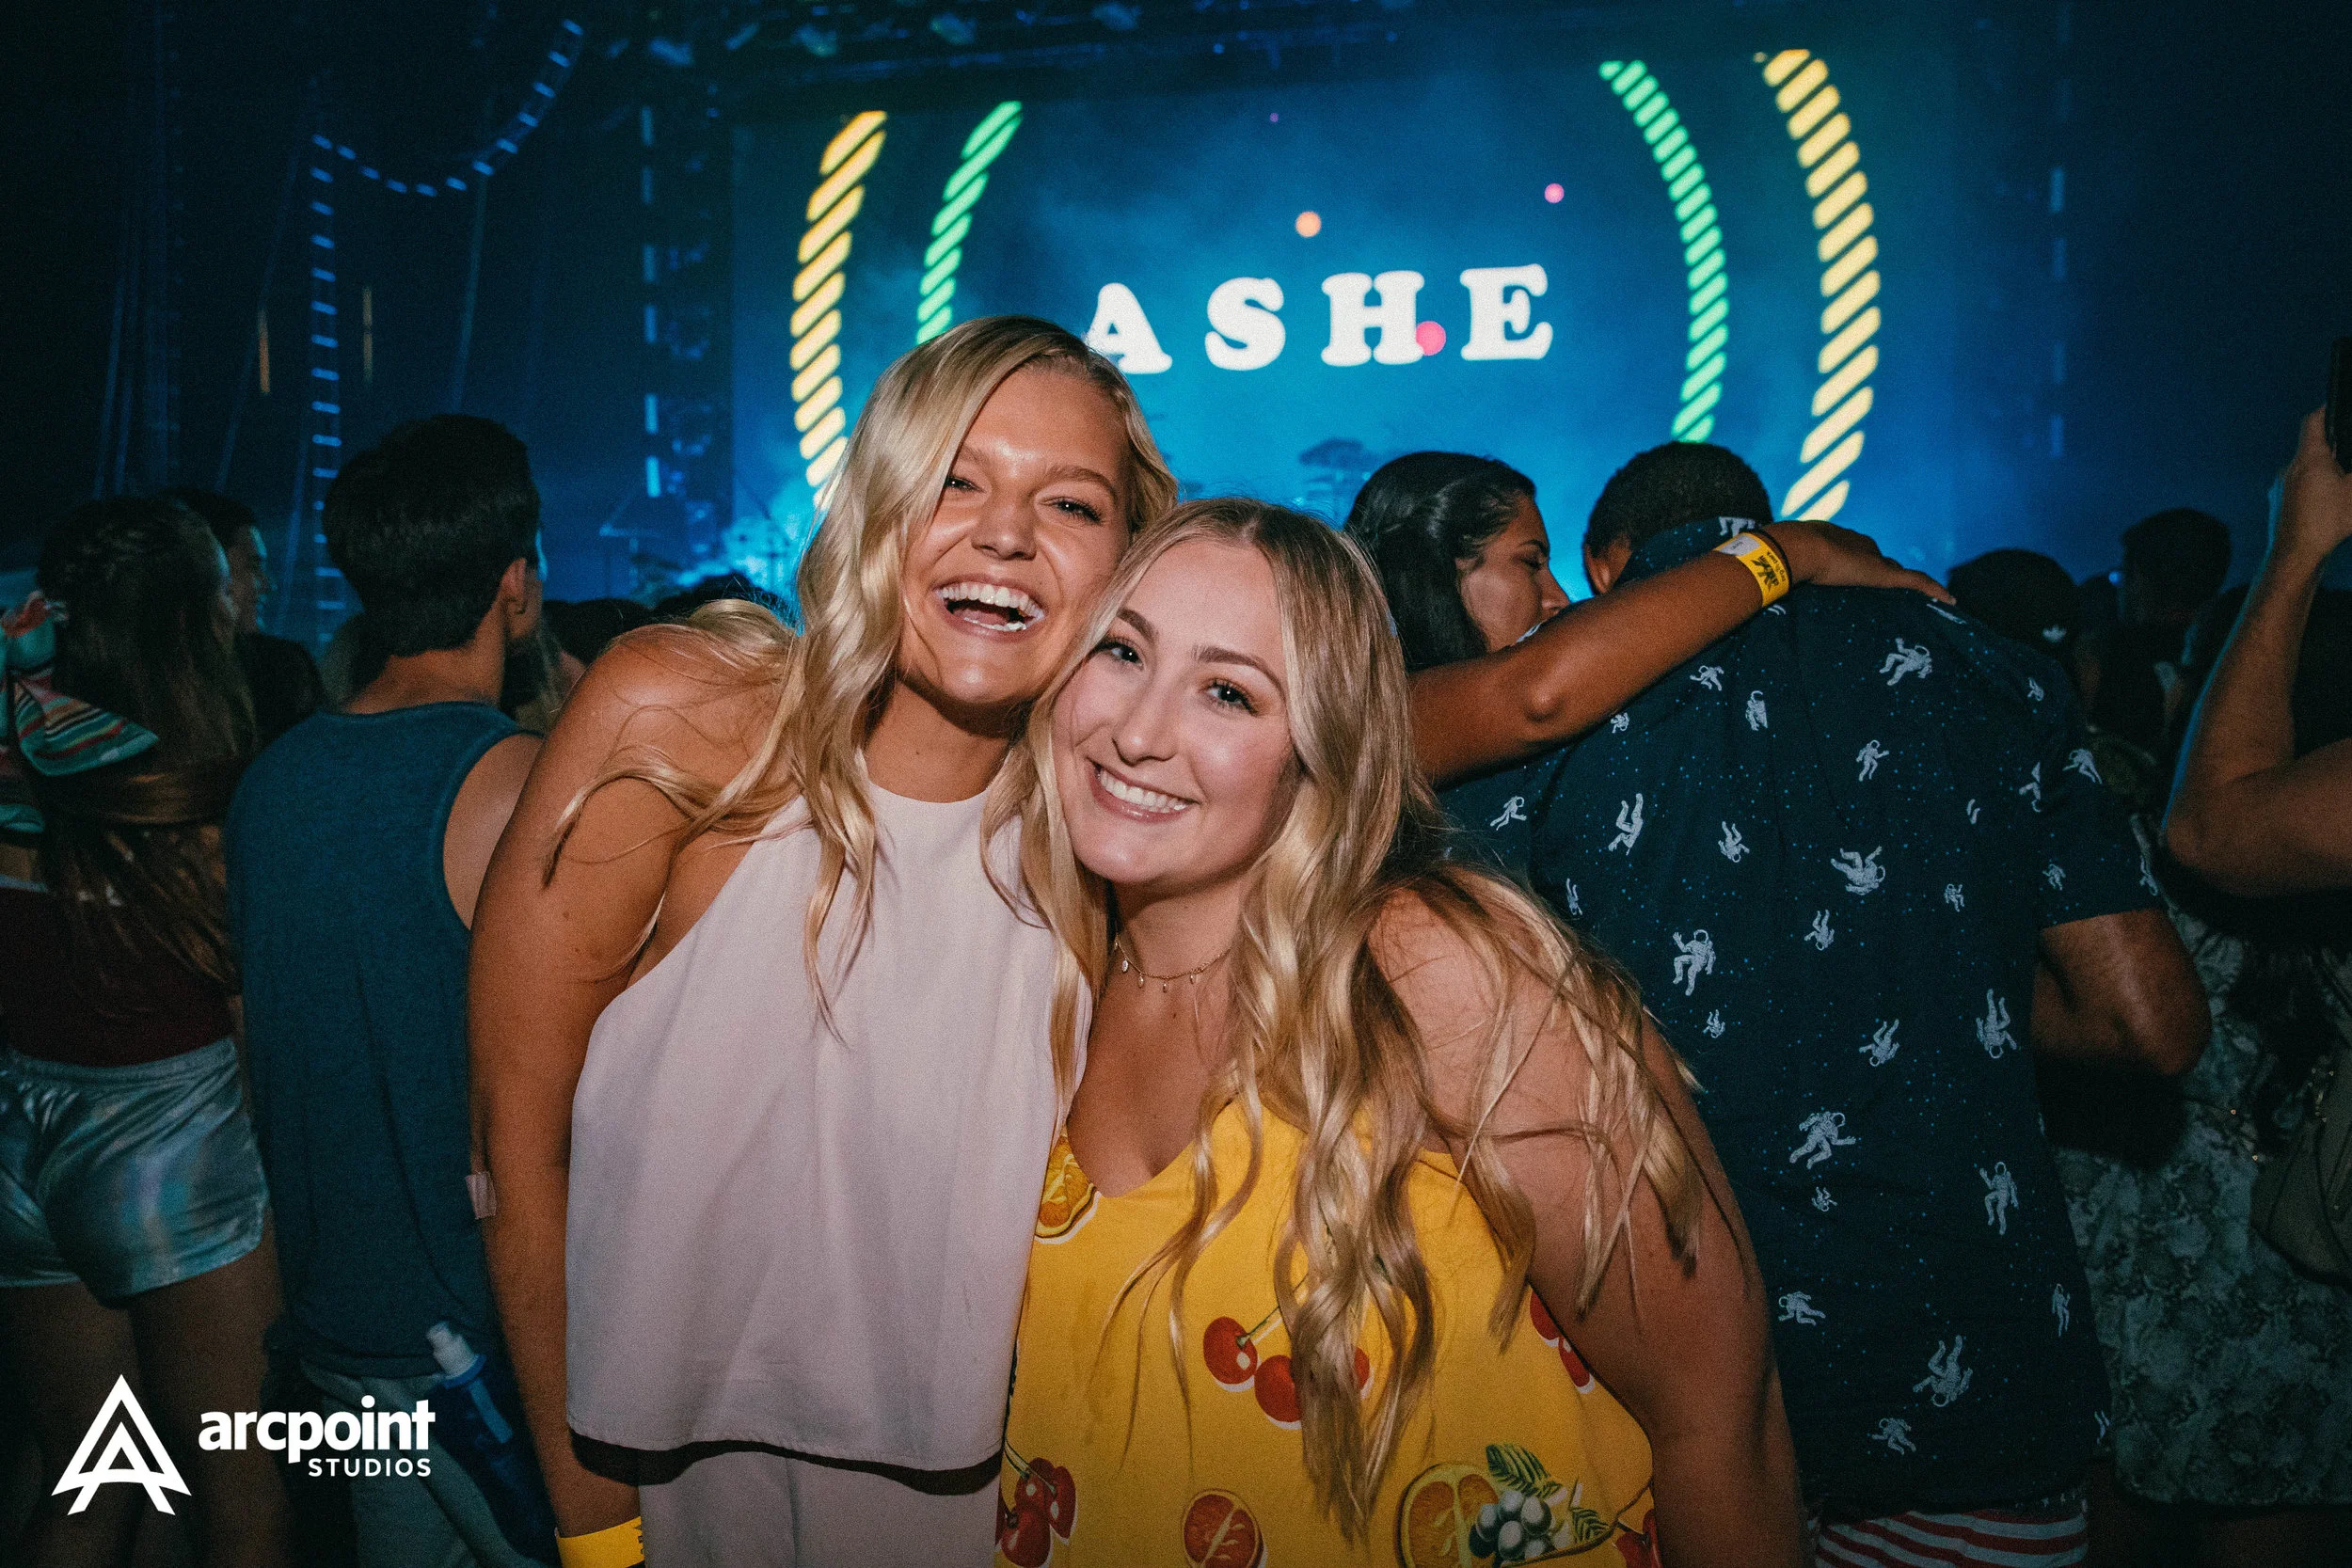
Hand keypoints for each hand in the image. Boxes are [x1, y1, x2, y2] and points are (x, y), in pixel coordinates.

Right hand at [1765, 521, 1952, 601]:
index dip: (1861, 564)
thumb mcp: (1776, 565)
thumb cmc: (1779, 555)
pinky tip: (1950, 601)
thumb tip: (1742, 580)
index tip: (1862, 574)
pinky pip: (1917, 583)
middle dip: (1887, 572)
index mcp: (1835, 541)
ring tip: (1924, 599)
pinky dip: (1933, 591)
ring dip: (1911, 585)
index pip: (1856, 553)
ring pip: (1900, 573)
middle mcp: (1859, 546)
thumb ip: (1772, 571)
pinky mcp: (1884, 574)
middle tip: (1895, 587)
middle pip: (1881, 562)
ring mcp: (1873, 559)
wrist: (1792, 549)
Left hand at [2269, 409, 2351, 569]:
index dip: (2326, 411)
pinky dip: (2313, 486)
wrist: (2294, 556)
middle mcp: (2289, 469)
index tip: (2337, 407)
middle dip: (2331, 447)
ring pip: (2304, 469)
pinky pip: (2297, 487)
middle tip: (2348, 449)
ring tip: (2341, 478)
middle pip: (2310, 447)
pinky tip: (2326, 500)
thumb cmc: (2326, 522)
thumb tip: (2350, 471)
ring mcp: (2279, 488)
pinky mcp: (2278, 505)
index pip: (2313, 422)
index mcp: (2308, 458)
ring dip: (2322, 470)